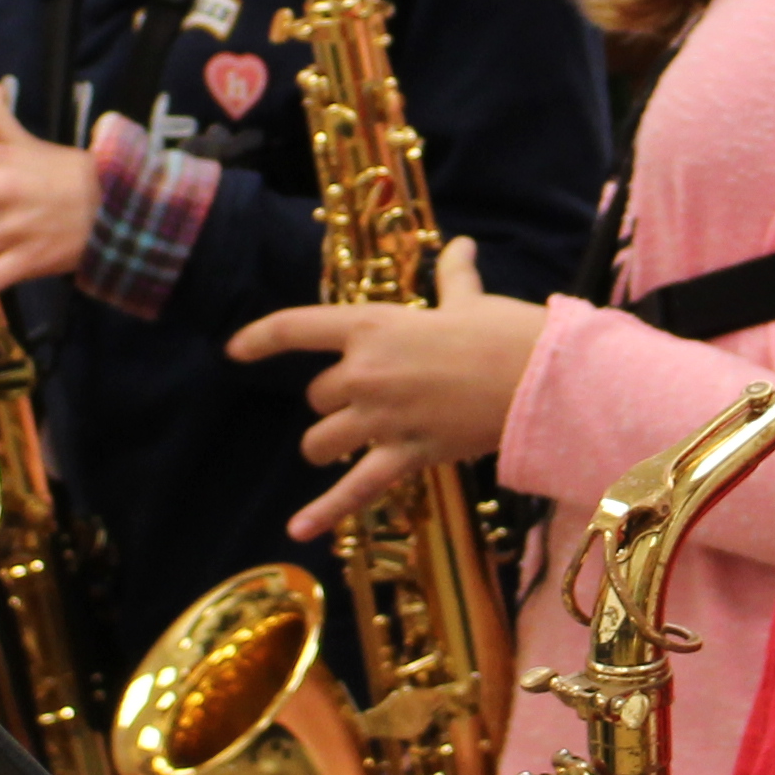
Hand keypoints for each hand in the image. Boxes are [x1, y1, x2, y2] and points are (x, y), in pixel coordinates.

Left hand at [221, 239, 554, 539]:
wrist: (539, 379)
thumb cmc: (506, 331)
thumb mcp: (469, 299)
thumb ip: (454, 276)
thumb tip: (461, 245)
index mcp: (372, 325)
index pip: (295, 329)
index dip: (259, 339)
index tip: (234, 351)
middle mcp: (365, 372)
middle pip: (318, 397)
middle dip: (336, 402)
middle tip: (371, 399)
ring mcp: (381, 418)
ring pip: (323, 441)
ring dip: (330, 444)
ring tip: (349, 444)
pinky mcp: (405, 455)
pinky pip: (354, 490)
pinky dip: (324, 511)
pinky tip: (298, 530)